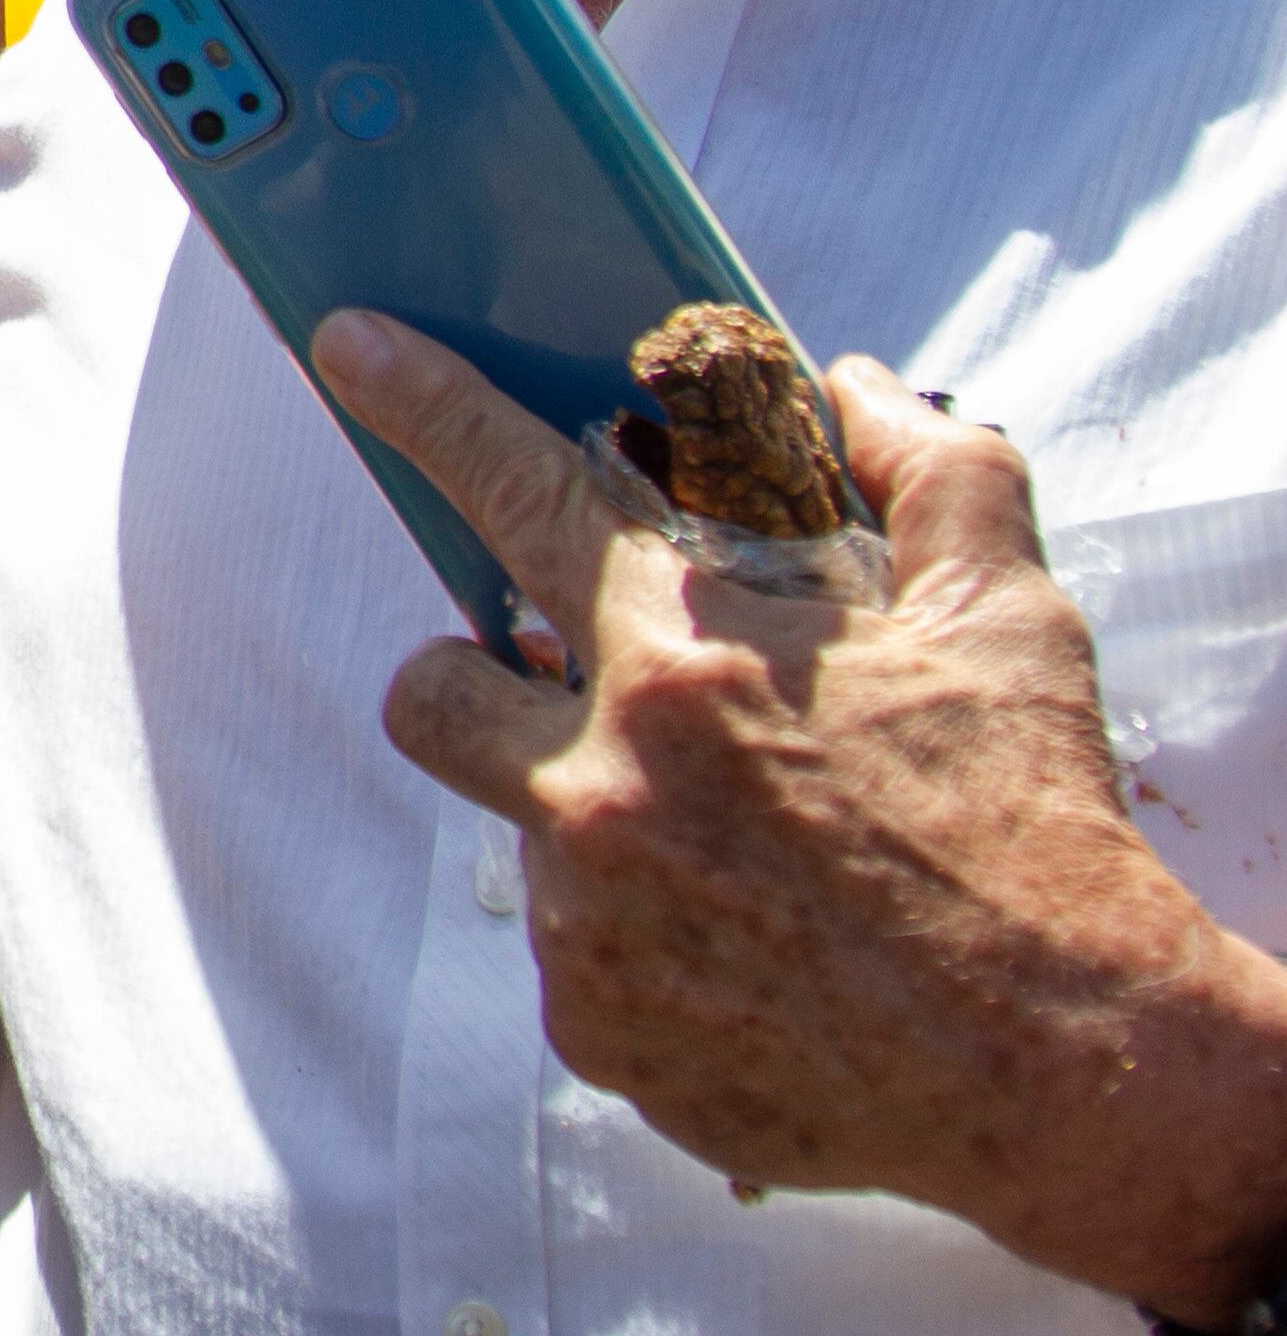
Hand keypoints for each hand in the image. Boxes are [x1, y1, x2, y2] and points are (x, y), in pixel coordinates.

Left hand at [316, 311, 1286, 1322]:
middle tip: (576, 696)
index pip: (516, 489)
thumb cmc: (1034, 829)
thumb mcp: (1004, 618)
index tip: (353, 349)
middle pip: (434, 686)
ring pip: (513, 826)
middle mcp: (604, 776)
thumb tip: (848, 388)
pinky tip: (752, 953)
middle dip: (482, 678)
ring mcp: (585, 909)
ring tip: (728, 849)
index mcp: (688, 652)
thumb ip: (926, 472)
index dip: (429, 409)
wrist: (1068, 1072)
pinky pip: (576, 951)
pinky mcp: (592, 1023)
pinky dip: (646, 939)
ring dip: (590, 817)